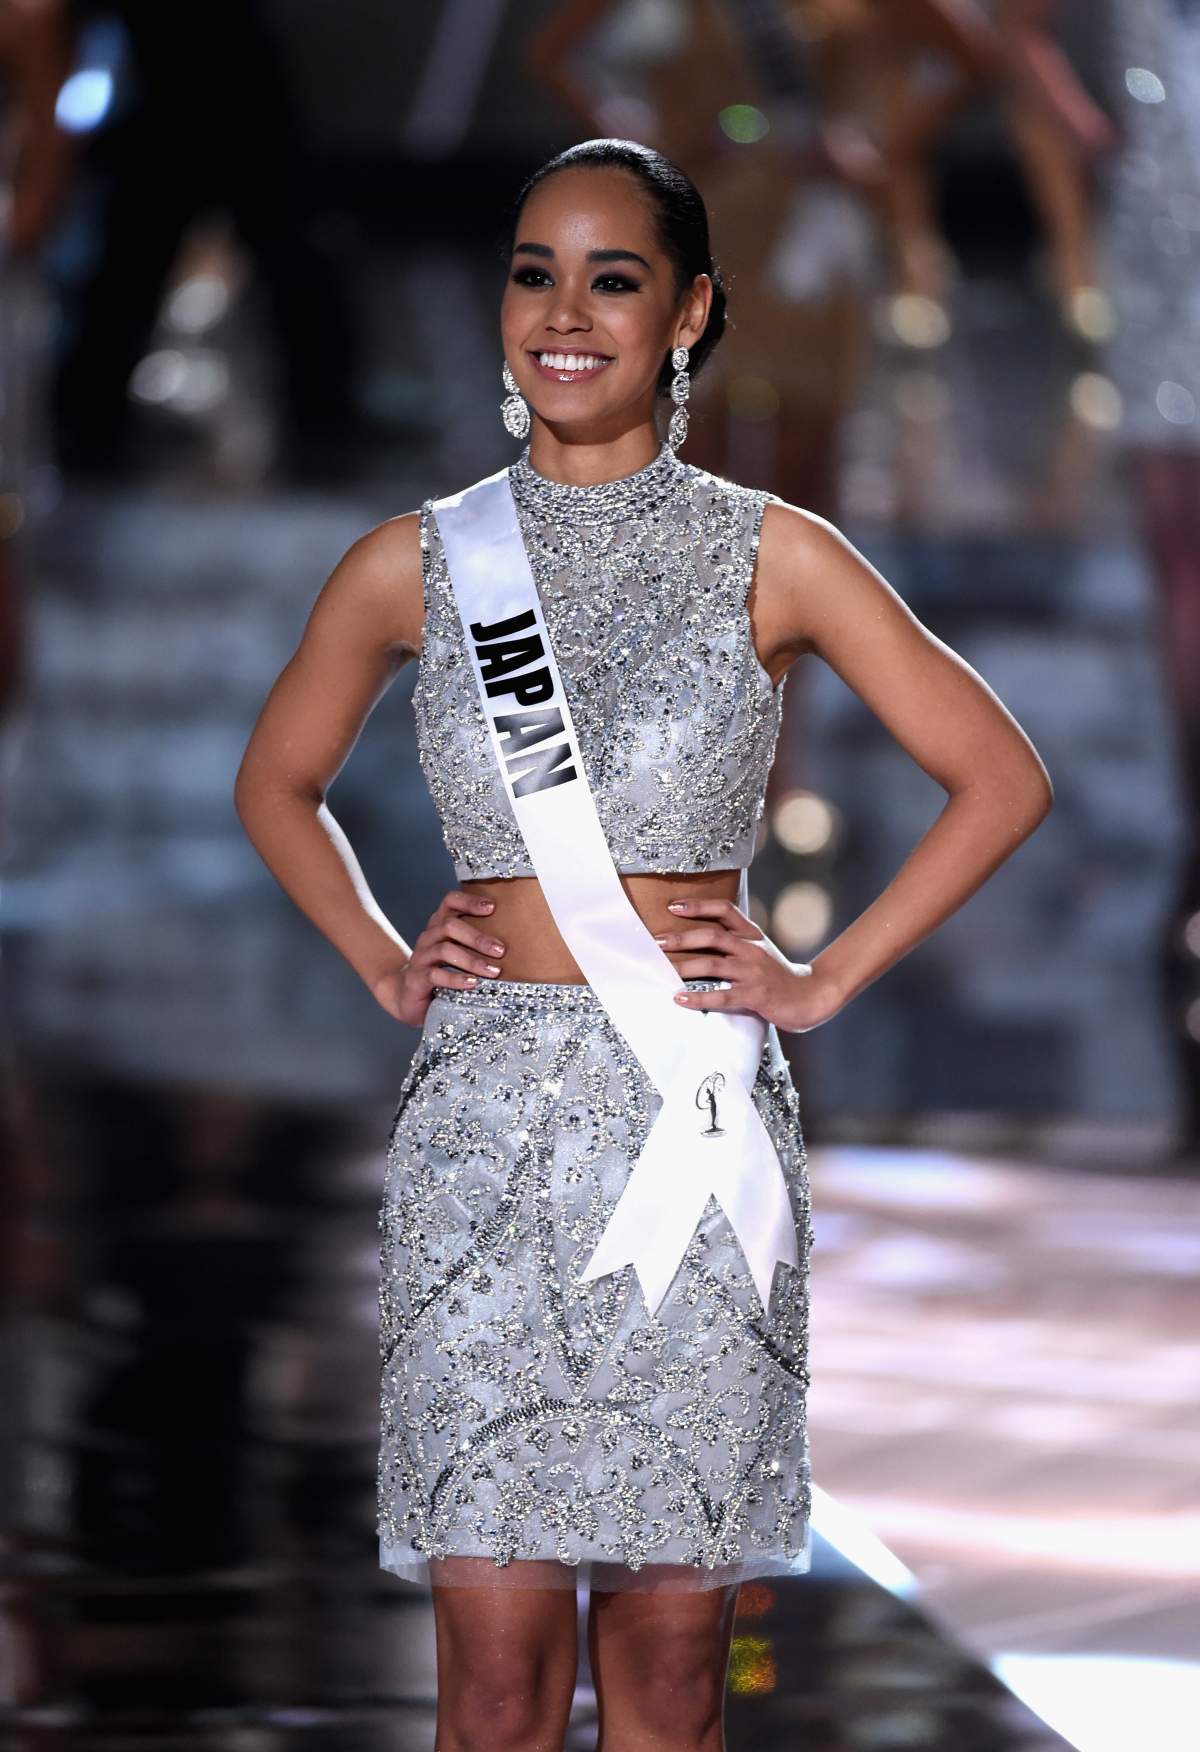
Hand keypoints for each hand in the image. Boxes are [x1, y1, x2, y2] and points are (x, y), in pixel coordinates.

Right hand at [371, 889, 505, 1027]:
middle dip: (478, 937)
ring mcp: (420, 957)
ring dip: (471, 960)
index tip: (492, 907)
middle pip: (449, 925)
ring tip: (493, 971)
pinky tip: (472, 984)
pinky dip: (455, 979)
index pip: (450, 901)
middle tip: (501, 950)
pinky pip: (435, 975)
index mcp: (439, 926)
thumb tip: (517, 940)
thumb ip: (475, 943)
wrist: (406, 995)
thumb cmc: (440, 970)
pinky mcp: (416, 978)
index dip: (469, 901)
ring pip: (444, 950)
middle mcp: (428, 937)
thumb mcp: (456, 952)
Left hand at [653, 896, 843, 1032]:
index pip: (725, 910)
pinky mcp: (755, 996)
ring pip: (713, 964)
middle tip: (656, 941)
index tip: (673, 906)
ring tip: (661, 969)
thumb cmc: (778, 974)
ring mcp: (753, 972)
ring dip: (684, 966)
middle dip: (681, 937)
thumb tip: (698, 937)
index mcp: (752, 934)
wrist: (810, 996)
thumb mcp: (759, 949)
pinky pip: (722, 996)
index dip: (699, 905)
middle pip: (712, 935)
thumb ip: (735, 941)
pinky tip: (680, 998)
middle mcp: (751, 949)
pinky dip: (699, 998)